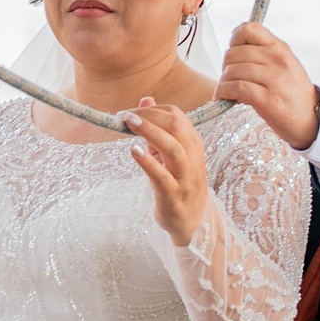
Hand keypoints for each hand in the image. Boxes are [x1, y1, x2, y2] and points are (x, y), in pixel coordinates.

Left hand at [124, 97, 207, 246]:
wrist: (191, 221)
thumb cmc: (177, 183)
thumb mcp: (169, 153)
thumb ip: (158, 127)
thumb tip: (146, 99)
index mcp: (193, 145)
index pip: (178, 116)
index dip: (153, 110)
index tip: (132, 111)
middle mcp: (192, 158)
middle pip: (177, 127)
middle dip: (150, 117)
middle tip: (126, 115)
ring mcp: (184, 178)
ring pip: (173, 149)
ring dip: (150, 133)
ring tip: (129, 124)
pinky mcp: (173, 196)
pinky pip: (163, 177)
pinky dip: (148, 162)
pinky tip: (133, 151)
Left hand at [214, 22, 319, 149]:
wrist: (311, 120)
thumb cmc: (294, 93)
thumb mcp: (285, 64)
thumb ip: (264, 53)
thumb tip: (235, 47)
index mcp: (280, 48)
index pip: (248, 29)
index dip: (234, 40)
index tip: (234, 52)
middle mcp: (277, 60)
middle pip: (234, 53)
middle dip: (226, 66)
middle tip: (229, 78)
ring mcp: (274, 79)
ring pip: (233, 70)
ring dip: (224, 81)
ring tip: (227, 90)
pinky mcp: (267, 99)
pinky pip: (236, 87)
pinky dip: (224, 92)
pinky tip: (223, 97)